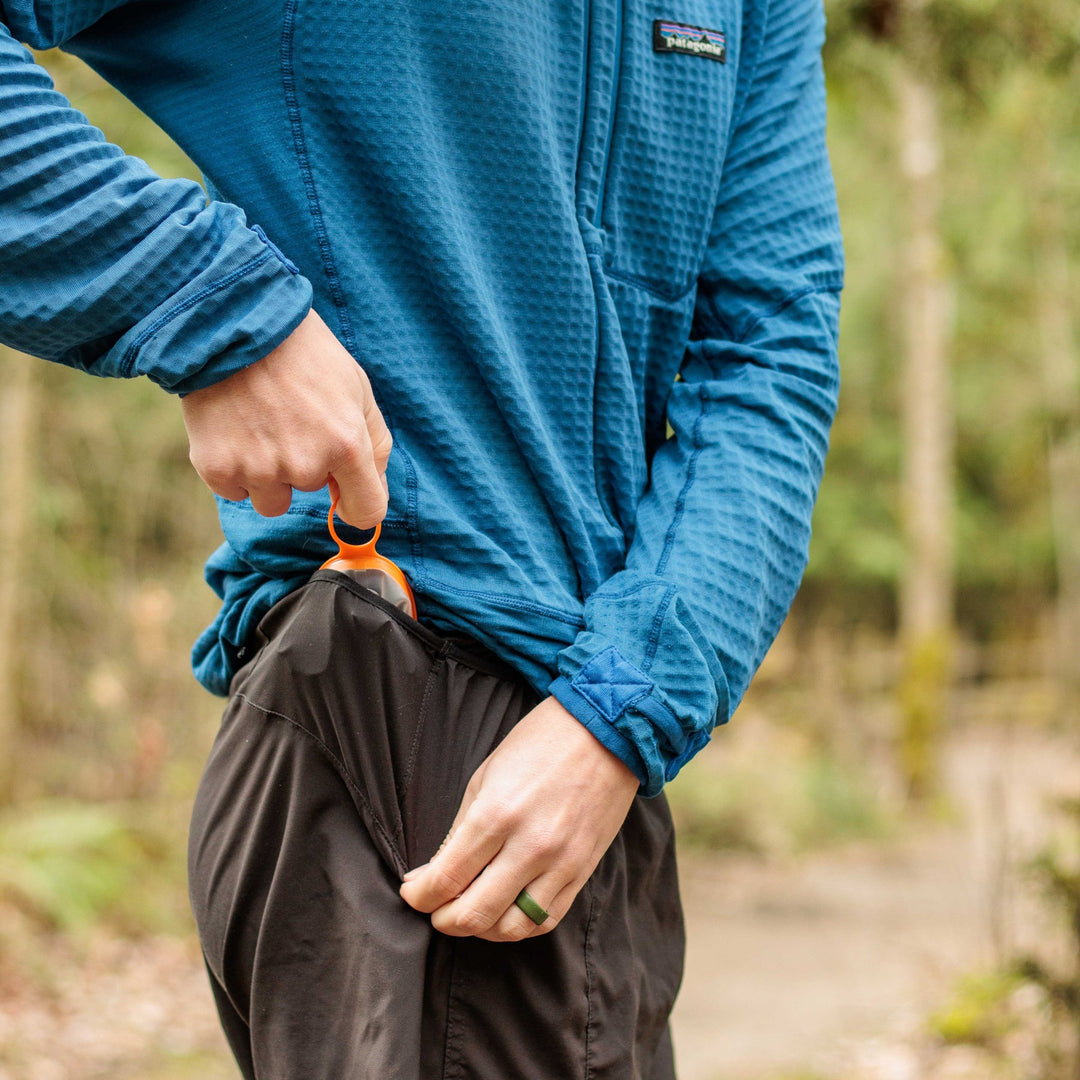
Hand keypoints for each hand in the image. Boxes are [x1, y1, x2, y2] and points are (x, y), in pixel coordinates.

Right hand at [181, 309, 391, 527]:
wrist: (232, 322)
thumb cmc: (304, 354)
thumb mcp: (358, 389)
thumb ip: (375, 447)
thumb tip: (375, 495)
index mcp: (346, 445)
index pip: (365, 512)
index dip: (356, 506)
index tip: (344, 497)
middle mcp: (304, 464)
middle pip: (311, 493)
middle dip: (304, 463)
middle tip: (289, 416)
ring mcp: (258, 469)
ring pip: (271, 500)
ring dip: (268, 474)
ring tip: (260, 425)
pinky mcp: (217, 468)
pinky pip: (234, 491)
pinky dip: (233, 467)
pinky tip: (233, 428)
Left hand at [399, 696, 638, 941]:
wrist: (604, 733)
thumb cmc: (538, 745)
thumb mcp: (485, 776)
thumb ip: (458, 831)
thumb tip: (429, 874)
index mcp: (497, 814)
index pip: (446, 878)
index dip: (420, 896)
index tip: (412, 892)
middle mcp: (529, 846)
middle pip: (474, 913)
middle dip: (443, 919)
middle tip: (434, 909)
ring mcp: (561, 863)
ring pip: (511, 927)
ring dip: (481, 929)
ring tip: (469, 912)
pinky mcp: (583, 871)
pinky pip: (547, 920)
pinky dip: (519, 926)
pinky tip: (504, 912)